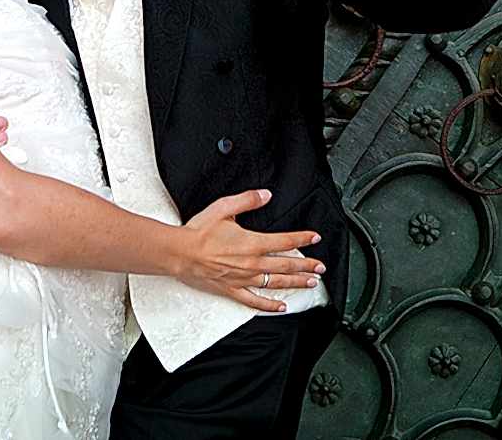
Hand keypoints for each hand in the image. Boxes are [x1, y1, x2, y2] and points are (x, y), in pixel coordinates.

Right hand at [177, 189, 326, 311]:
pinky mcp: (233, 290)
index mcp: (252, 243)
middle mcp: (252, 263)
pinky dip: (270, 305)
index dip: (302, 238)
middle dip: (307, 265)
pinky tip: (281, 307)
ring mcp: (244, 279)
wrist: (180, 253)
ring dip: (296, 283)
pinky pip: (255, 301)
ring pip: (276, 283)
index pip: (285, 241)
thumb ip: (247, 200)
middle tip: (320, 267)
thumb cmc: (199, 232)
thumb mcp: (224, 207)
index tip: (315, 237)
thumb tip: (265, 195)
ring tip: (310, 283)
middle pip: (286, 265)